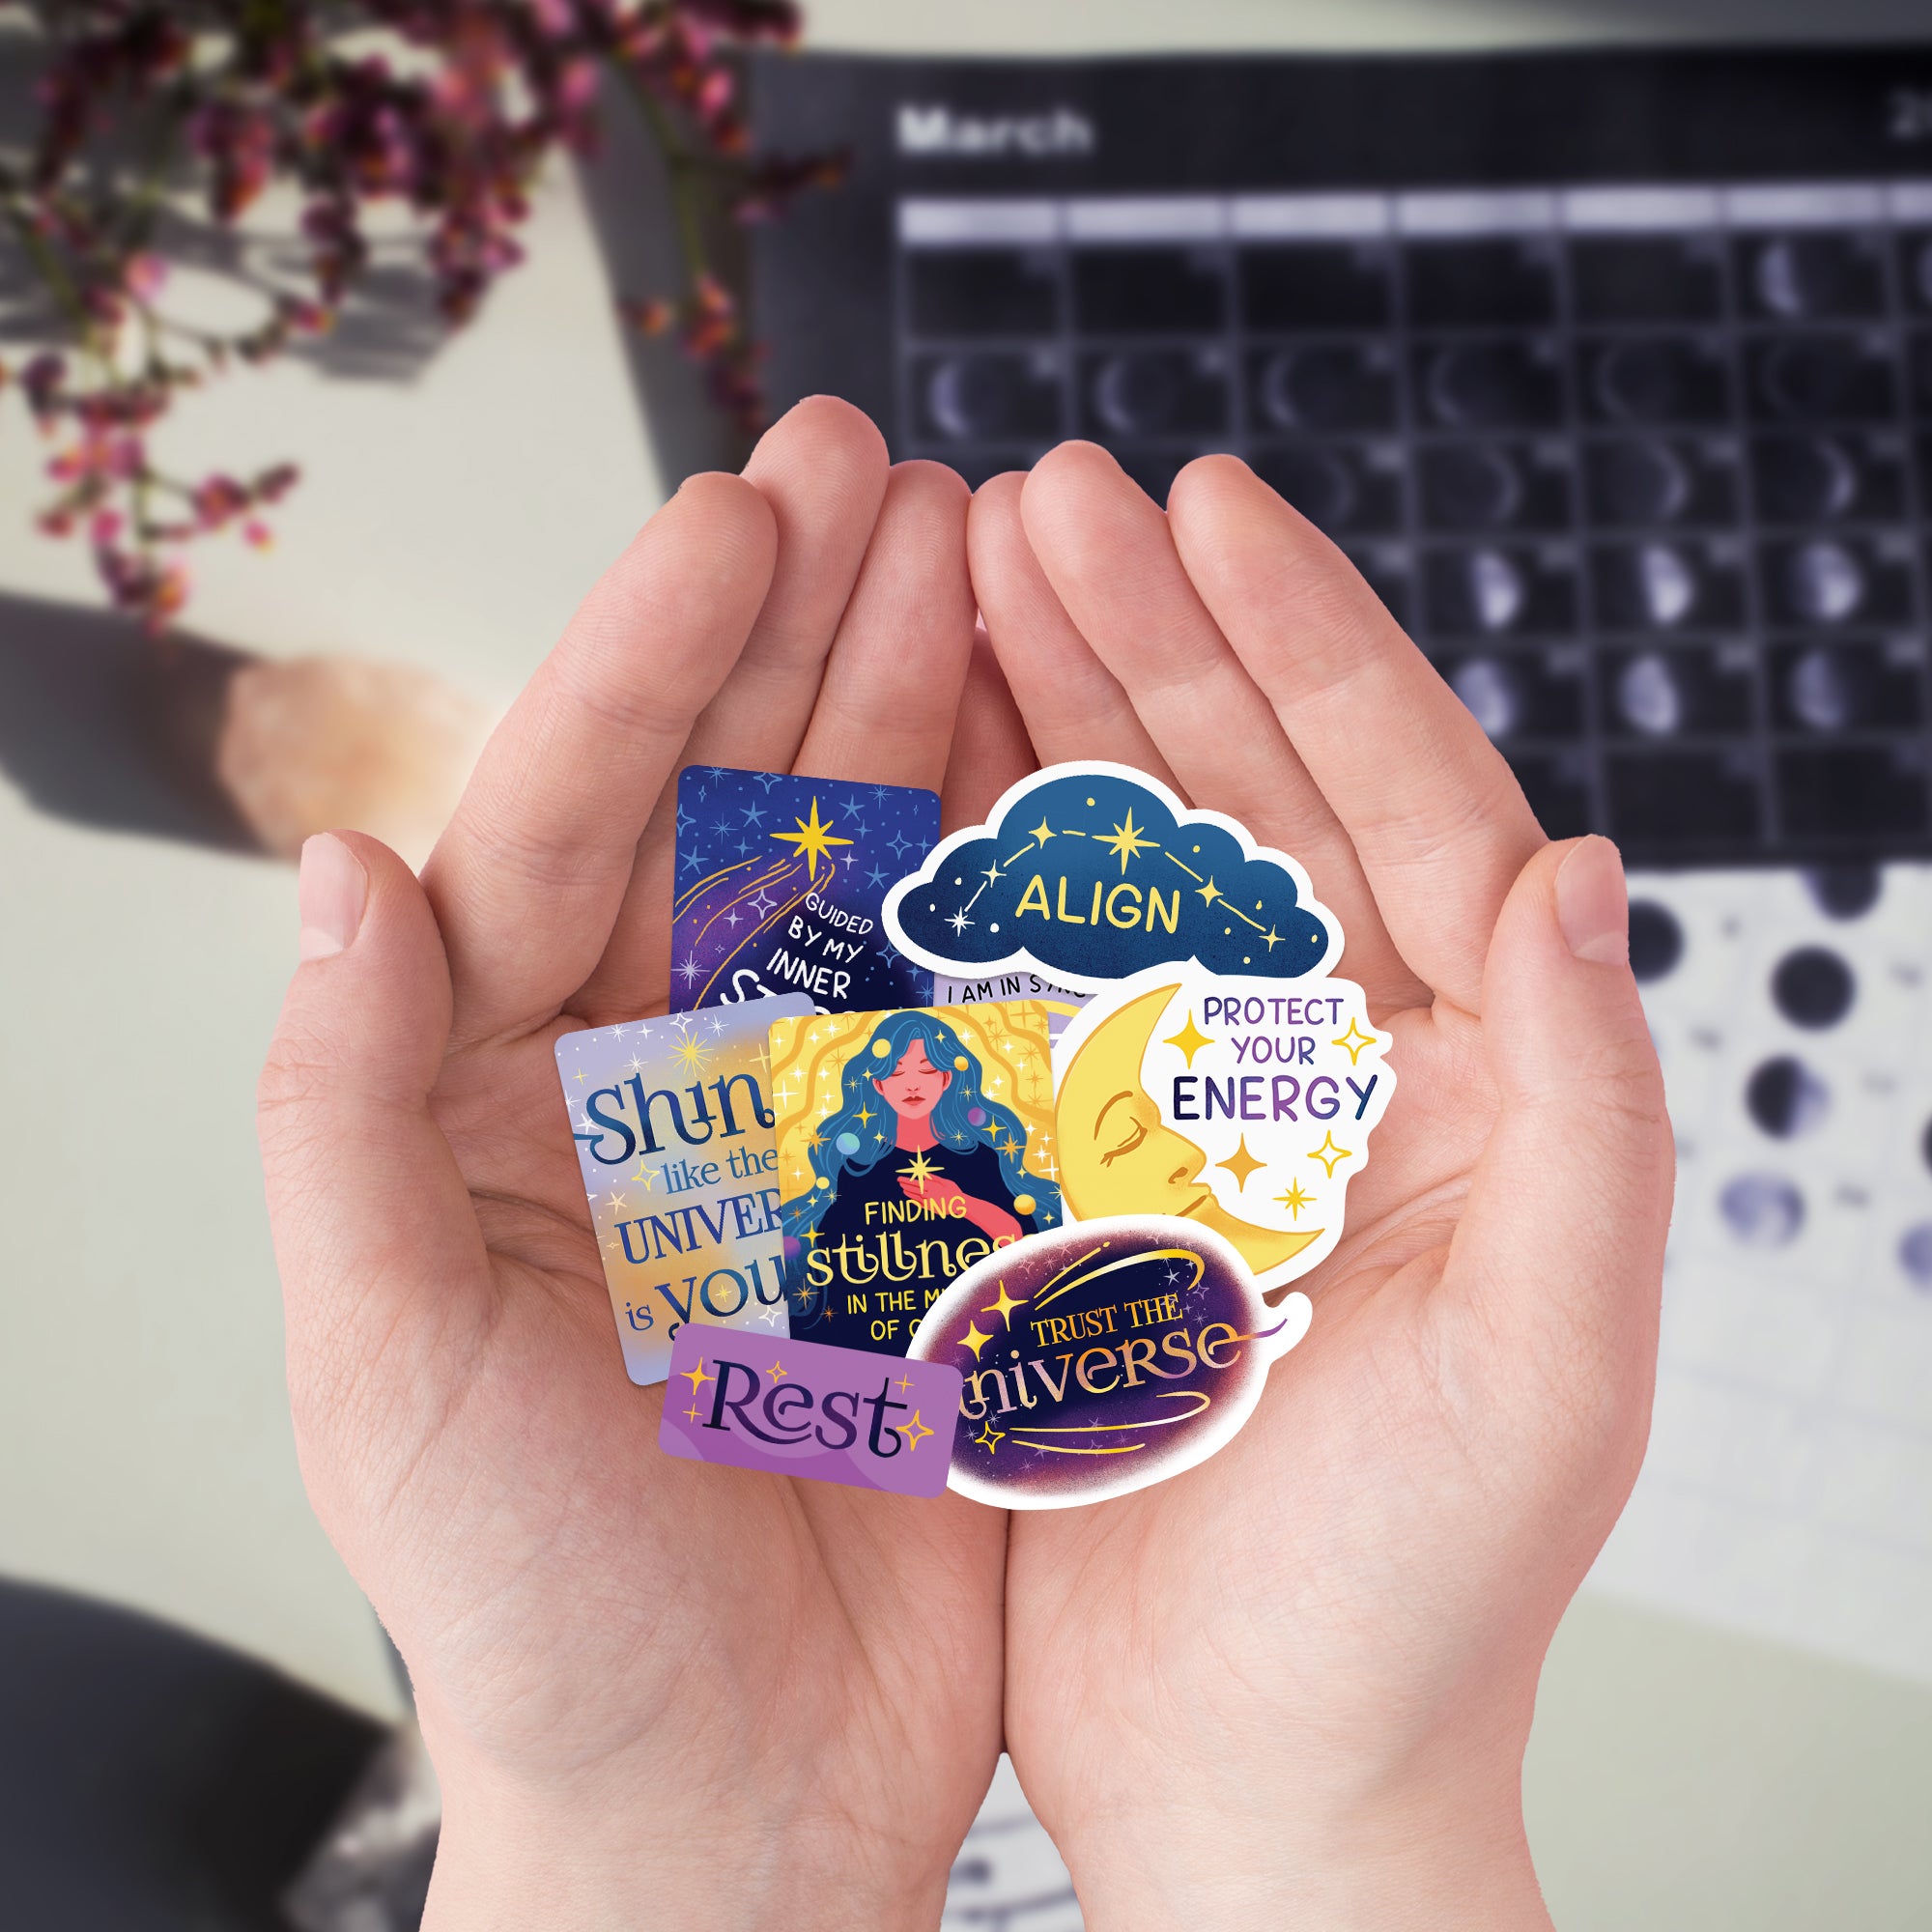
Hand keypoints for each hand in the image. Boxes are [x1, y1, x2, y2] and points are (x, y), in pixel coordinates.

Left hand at [258, 400, 1035, 1930]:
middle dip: (800, 628)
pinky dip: (1012, 875)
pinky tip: (1057, 753)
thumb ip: (344, 1114)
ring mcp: (801, 1122)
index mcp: (498, 1091)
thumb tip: (337, 868)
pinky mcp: (925, 1195)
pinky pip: (970, 1001)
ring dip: (917, 710)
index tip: (740, 517)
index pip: (562, 825)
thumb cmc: (532, 1611)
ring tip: (986, 552)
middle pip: (726, 806)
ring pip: (860, 872)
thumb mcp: (391, 1364)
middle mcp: (649, 1079)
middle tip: (885, 463)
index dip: (649, 665)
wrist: (723, 1795)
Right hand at [970, 446, 1671, 1928]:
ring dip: (1044, 717)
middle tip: (1045, 496)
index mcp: (1469, 1079)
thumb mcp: (1547, 1359)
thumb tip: (1585, 859)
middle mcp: (1333, 1067)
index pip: (1401, 807)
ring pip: (1114, 872)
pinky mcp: (1072, 1181)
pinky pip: (1012, 992)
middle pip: (1243, 803)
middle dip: (1146, 639)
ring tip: (964, 573)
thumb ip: (1587, 1106)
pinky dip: (961, 875)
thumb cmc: (1422, 1602)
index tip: (1206, 506)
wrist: (1263, 1778)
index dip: (1306, 647)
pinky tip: (901, 766)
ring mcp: (1189, 1111)